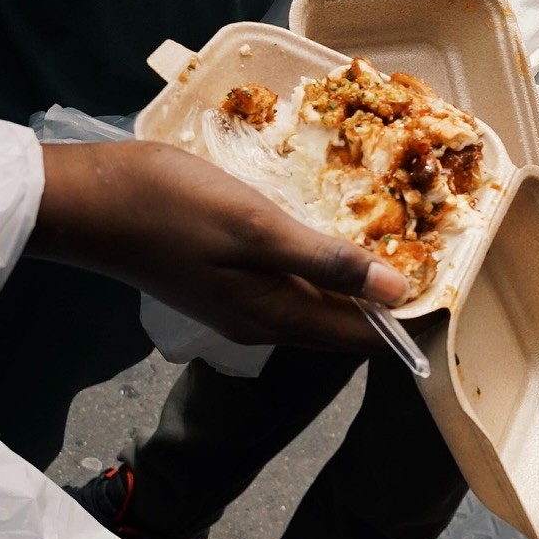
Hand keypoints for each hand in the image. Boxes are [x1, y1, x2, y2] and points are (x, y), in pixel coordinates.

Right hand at [30, 141, 408, 352]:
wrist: (89, 201)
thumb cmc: (172, 207)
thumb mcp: (259, 228)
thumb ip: (329, 263)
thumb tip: (397, 293)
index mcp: (276, 316)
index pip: (360, 337)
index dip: (407, 319)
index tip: (448, 290)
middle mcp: (262, 321)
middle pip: (341, 325)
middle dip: (387, 302)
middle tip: (432, 259)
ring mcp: (239, 303)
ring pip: (316, 303)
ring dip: (355, 282)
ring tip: (396, 246)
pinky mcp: (223, 280)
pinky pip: (290, 284)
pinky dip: (322, 267)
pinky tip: (333, 236)